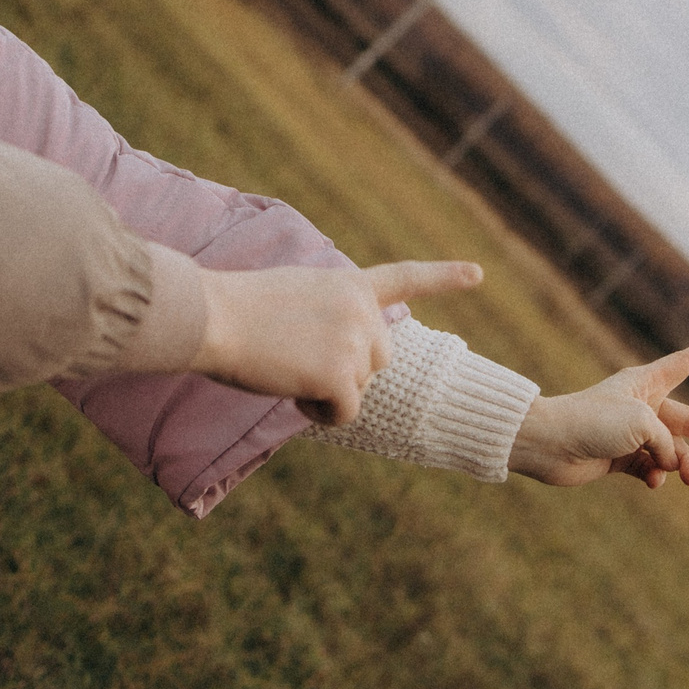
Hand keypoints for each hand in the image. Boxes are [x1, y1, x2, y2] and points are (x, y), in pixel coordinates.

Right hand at [195, 260, 482, 426]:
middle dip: (346, 371)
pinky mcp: (341, 375)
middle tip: (297, 358)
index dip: (443, 277)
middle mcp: (361, 310)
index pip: (404, 278)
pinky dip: (320, 414)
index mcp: (348, 283)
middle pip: (378, 359)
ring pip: (360, 388)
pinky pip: (346, 413)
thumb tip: (336, 356)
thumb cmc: (234, 308)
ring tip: (286, 366)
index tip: (478, 275)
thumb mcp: (294, 293)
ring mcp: (355, 341)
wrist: (210, 316)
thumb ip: (327, 313)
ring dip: (327, 391)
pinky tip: (291, 389)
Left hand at [507, 332, 688, 487]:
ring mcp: (630, 434)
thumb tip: (671, 465)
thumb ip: (667, 443)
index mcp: (646, 383)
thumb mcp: (643, 424)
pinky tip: (653, 481)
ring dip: (683, 465)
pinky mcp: (618, 458)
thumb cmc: (594, 421)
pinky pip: (649, 468)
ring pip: (671, 452)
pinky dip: (655, 475)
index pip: (684, 363)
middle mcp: (641, 407)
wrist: (549, 445)